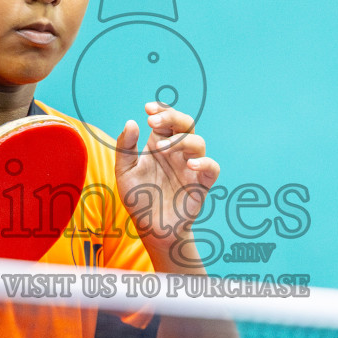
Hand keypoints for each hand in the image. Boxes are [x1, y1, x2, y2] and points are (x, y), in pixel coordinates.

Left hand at [113, 103, 219, 243]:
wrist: (151, 228)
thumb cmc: (139, 198)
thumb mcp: (125, 172)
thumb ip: (126, 148)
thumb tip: (131, 122)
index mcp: (159, 144)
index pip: (165, 119)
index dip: (161, 109)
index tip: (148, 109)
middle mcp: (177, 152)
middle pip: (185, 123)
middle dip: (172, 116)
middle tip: (153, 121)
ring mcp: (191, 166)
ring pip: (198, 142)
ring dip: (181, 140)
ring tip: (161, 148)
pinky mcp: (202, 184)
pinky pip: (212, 167)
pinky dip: (205, 162)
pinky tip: (190, 164)